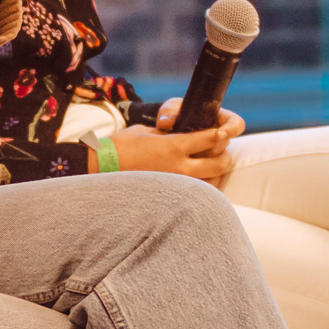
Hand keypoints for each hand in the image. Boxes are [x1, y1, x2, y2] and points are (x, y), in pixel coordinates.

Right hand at [109, 98, 243, 183]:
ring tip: (212, 168)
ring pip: (212, 182)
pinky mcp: (170, 197)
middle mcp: (179, 167)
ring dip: (216, 174)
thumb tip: (184, 135)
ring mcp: (176, 184)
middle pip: (219, 163)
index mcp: (174, 146)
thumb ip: (169, 135)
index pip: (210, 138)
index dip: (222, 134)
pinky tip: (199, 183)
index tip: (226, 132)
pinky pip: (197, 195)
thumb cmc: (121, 146)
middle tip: (222, 152)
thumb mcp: (147, 132)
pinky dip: (204, 188)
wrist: (102, 168)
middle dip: (225, 156)